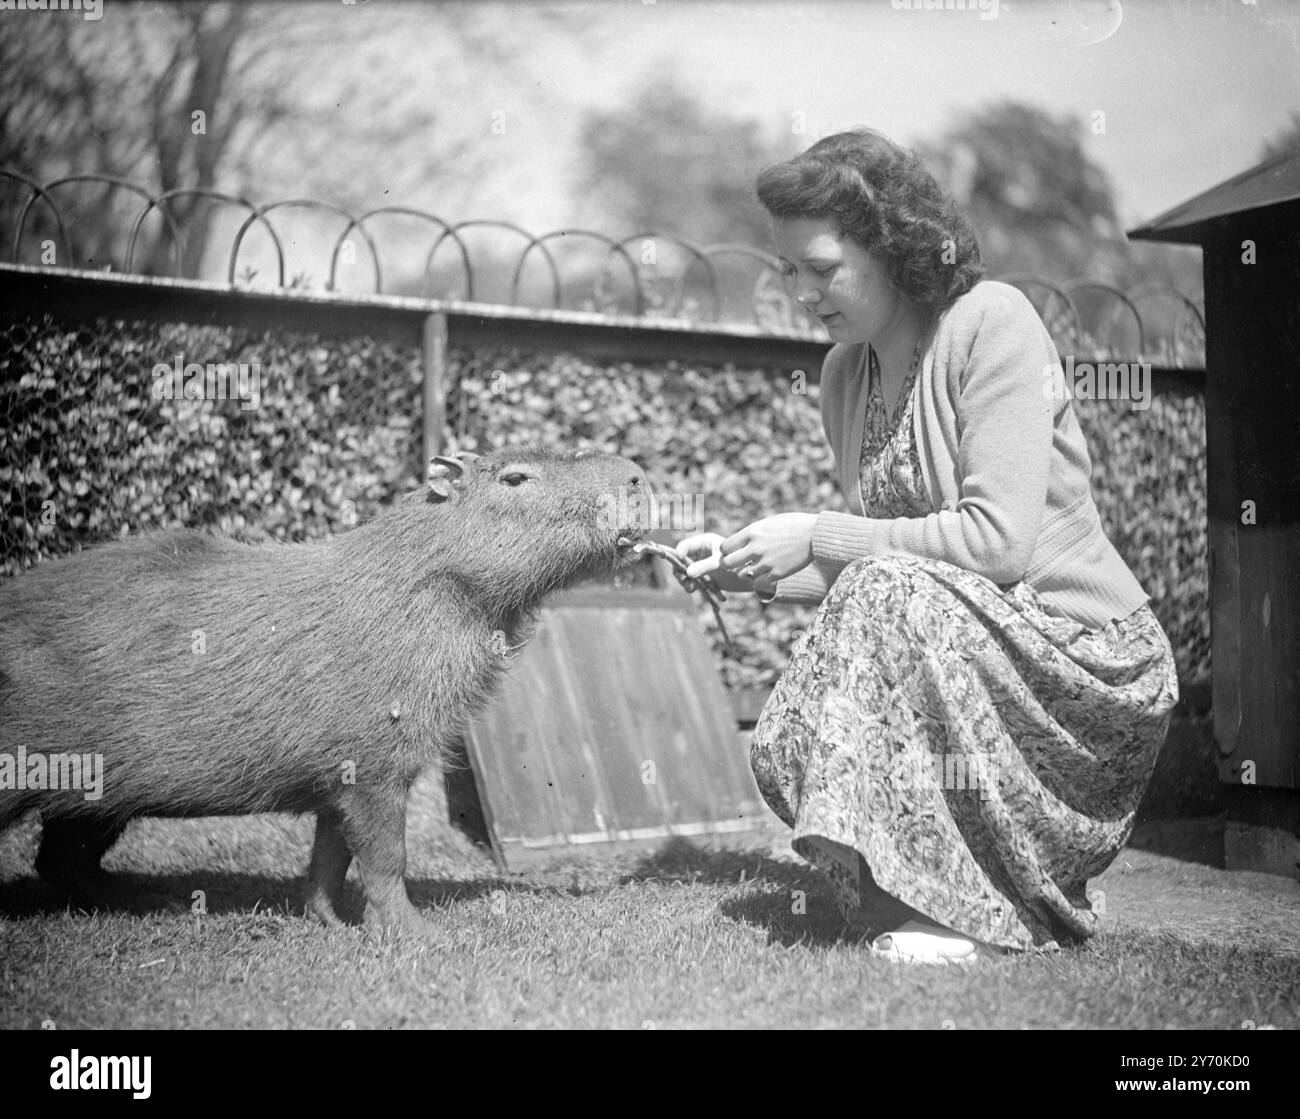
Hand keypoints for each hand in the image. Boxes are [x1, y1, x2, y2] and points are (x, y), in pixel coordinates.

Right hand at [674, 532, 770, 594]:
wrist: (751, 575)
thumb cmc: (738, 561)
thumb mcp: (720, 563)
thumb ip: (704, 566)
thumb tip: (688, 573)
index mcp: (703, 543)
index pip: (684, 546)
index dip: (678, 555)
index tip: (679, 565)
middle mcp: (700, 553)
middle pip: (681, 561)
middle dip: (680, 572)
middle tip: (684, 582)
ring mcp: (701, 566)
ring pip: (685, 574)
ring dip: (686, 582)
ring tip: (692, 589)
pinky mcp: (705, 577)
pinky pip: (695, 583)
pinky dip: (699, 589)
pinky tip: (709, 594)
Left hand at [683, 514, 816, 587]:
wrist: (816, 535)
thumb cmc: (792, 524)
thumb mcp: (768, 523)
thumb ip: (751, 534)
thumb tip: (737, 543)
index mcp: (752, 532)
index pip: (724, 547)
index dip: (725, 551)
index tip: (732, 551)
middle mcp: (756, 548)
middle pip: (727, 563)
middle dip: (729, 564)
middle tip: (735, 563)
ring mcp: (766, 563)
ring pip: (742, 575)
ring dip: (745, 572)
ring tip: (755, 565)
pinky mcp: (777, 574)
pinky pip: (757, 583)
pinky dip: (759, 579)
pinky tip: (766, 572)